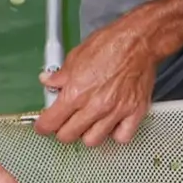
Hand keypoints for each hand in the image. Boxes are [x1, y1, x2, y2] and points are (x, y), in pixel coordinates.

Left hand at [33, 18, 159, 146]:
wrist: (139, 41)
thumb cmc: (111, 44)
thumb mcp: (76, 55)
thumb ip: (60, 75)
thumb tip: (48, 81)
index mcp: (75, 92)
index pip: (50, 122)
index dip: (43, 126)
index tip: (43, 125)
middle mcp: (94, 106)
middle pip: (69, 136)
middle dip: (62, 131)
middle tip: (64, 122)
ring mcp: (115, 112)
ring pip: (93, 141)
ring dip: (87, 134)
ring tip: (87, 123)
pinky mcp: (134, 113)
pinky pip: (121, 137)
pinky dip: (115, 134)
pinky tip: (111, 124)